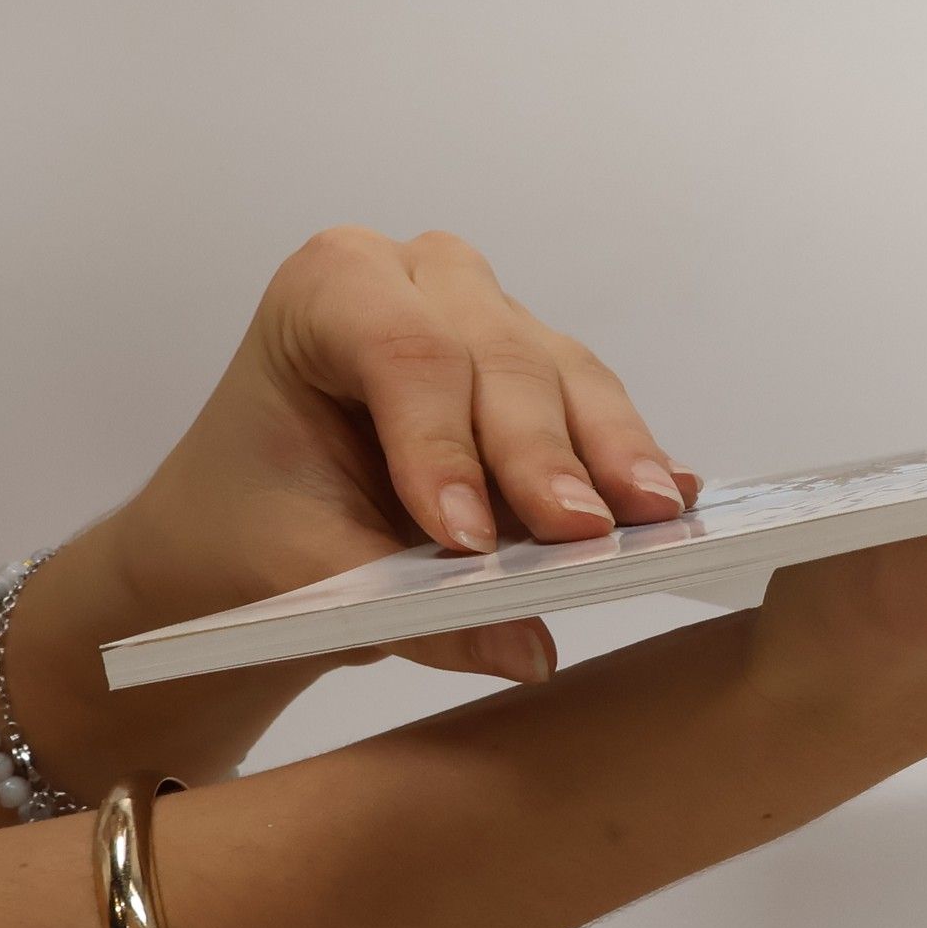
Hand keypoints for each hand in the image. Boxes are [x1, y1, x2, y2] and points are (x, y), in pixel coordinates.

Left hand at [112, 227, 700, 683]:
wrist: (257, 531)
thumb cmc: (260, 526)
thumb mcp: (310, 576)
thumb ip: (411, 609)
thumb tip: (525, 648)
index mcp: (327, 290)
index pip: (402, 353)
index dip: (443, 443)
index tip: (466, 538)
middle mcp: (420, 279)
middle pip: (498, 359)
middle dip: (541, 455)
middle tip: (581, 537)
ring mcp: (492, 314)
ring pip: (564, 377)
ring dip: (607, 455)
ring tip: (648, 520)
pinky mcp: (547, 368)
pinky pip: (598, 406)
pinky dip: (628, 460)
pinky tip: (670, 501)